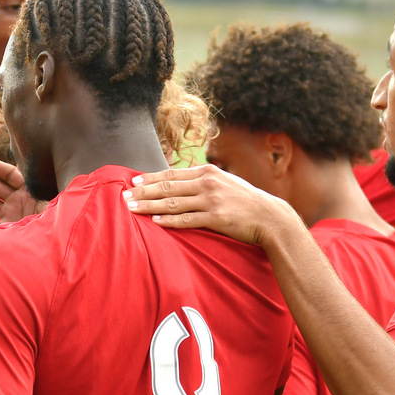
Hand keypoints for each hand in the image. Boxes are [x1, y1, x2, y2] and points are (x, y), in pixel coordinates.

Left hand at [125, 165, 298, 245]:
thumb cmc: (245, 201)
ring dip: (150, 206)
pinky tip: (155, 222)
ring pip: (173, 203)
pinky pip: (188, 220)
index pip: (172, 174)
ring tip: (132, 208)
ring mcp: (212, 200)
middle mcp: (207, 183)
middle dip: (143, 191)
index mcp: (207, 172)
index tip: (133, 181)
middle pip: (168, 187)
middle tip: (124, 196)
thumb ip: (203, 180)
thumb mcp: (224, 182)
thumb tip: (181, 178)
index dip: (150, 177)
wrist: (269, 216)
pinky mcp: (216, 218)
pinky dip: (170, 221)